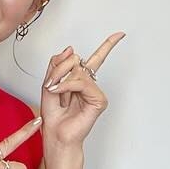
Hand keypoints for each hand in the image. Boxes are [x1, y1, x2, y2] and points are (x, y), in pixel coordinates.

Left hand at [40, 32, 124, 146]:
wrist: (56, 134)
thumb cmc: (54, 115)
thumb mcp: (49, 83)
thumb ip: (57, 64)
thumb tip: (71, 49)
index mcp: (81, 79)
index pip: (96, 58)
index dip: (108, 45)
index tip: (120, 34)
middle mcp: (90, 84)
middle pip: (76, 60)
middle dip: (58, 70)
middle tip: (53, 86)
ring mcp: (95, 91)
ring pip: (77, 70)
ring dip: (61, 81)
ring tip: (58, 95)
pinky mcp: (99, 100)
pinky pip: (81, 82)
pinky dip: (67, 87)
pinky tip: (63, 97)